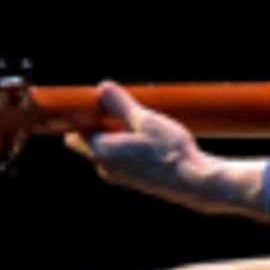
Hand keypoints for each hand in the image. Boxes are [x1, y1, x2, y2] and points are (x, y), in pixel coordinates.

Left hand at [64, 81, 269, 220]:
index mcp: (102, 152)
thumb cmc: (170, 152)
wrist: (195, 182)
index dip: (82, 119)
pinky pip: (119, 160)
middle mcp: (105, 168)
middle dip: (99, 126)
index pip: (74, 135)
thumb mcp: (146, 120)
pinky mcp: (133, 181)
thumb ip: (121, 104)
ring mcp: (119, 177)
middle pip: (88, 143)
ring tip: (138, 124)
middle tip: (120, 110)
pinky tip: (148, 140)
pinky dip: (126, 148)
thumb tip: (103, 88)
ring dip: (115, 137)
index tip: (96, 106)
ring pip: (106, 152)